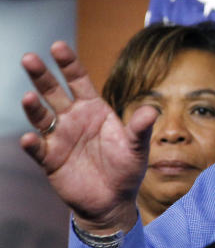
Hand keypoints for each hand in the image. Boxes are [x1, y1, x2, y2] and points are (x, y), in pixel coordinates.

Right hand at [20, 41, 157, 233]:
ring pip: (41, 117)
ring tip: (28, 97)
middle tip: (29, 58)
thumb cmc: (127, 169)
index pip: (78, 80)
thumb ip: (141, 128)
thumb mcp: (138, 147)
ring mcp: (60, 138)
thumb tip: (152, 110)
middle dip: (42, 75)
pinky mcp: (51, 160)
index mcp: (94, 109)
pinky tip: (29, 139)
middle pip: (54, 92)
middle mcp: (73, 119)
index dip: (68, 64)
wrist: (113, 201)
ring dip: (33, 107)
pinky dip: (33, 144)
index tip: (57, 46)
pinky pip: (39, 149)